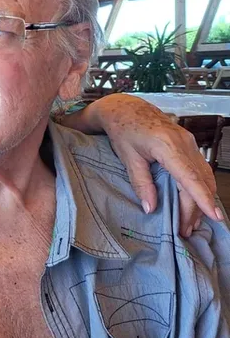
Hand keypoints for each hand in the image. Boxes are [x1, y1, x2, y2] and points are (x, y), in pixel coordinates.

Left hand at [69, 94, 221, 235]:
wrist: (126, 108)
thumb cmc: (124, 130)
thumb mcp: (128, 158)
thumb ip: (141, 183)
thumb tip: (151, 208)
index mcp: (167, 146)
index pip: (189, 177)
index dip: (202, 197)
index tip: (213, 215)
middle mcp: (184, 143)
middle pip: (199, 181)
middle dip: (196, 208)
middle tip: (186, 230)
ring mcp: (190, 142)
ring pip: (204, 176)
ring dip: (200, 200)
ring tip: (190, 222)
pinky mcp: (190, 144)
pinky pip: (201, 169)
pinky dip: (199, 187)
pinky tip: (194, 202)